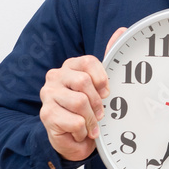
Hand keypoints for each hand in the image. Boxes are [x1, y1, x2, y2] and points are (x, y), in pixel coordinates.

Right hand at [38, 27, 126, 161]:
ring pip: (80, 102)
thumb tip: (122, 30)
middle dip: (97, 102)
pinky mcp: (46, 114)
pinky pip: (75, 121)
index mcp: (70, 66)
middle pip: (84, 82)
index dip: (102, 79)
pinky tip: (79, 132)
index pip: (89, 61)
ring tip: (90, 125)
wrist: (74, 139)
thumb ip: (109, 57)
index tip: (106, 93)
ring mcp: (48, 95)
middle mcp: (55, 76)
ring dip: (91, 119)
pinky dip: (82, 131)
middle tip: (99, 114)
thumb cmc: (88, 110)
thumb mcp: (100, 84)